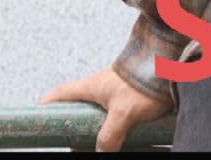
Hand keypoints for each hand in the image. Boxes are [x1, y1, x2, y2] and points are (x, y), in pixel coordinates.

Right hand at [38, 68, 171, 151]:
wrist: (172, 61)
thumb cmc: (146, 79)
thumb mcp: (124, 112)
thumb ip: (109, 135)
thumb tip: (101, 153)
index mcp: (91, 86)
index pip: (61, 94)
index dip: (47, 104)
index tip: (38, 114)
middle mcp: (100, 87)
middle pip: (77, 108)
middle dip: (73, 127)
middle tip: (72, 143)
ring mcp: (115, 91)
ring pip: (97, 113)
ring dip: (95, 129)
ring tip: (95, 145)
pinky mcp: (130, 95)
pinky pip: (114, 114)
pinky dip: (112, 127)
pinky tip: (117, 138)